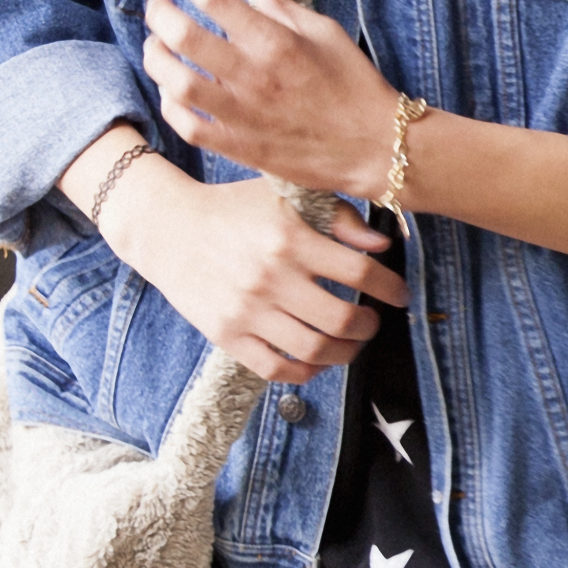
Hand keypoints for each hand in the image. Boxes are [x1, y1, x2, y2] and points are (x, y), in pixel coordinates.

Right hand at [108, 165, 407, 381]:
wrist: (168, 229)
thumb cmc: (235, 209)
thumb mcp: (284, 195)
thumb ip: (337, 216)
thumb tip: (382, 244)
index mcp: (290, 238)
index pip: (360, 274)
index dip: (390, 288)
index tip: (399, 294)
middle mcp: (271, 277)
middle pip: (342, 319)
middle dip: (369, 326)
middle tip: (373, 321)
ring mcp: (248, 310)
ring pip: (314, 350)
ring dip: (345, 353)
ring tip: (351, 344)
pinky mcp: (227, 335)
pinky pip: (276, 368)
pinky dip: (306, 372)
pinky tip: (317, 361)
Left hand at [146, 0, 399, 199]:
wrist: (375, 146)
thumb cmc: (354, 86)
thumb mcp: (325, 33)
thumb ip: (284, 4)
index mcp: (276, 42)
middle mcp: (252, 76)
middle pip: (183, 36)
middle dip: (161, 12)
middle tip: (159, 4)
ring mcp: (242, 114)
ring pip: (176, 83)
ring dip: (157, 59)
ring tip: (156, 46)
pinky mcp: (239, 146)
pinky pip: (189, 127)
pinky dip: (171, 106)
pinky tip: (172, 92)